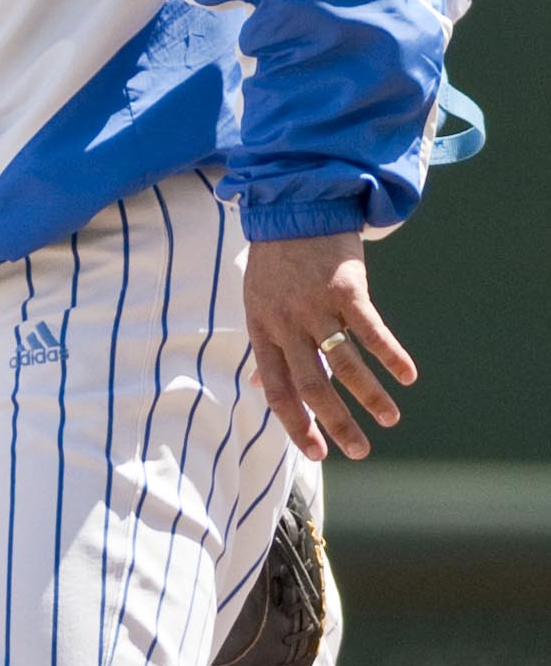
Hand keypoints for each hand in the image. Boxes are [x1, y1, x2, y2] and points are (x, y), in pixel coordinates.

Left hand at [244, 232, 414, 461]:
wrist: (294, 211)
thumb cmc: (275, 266)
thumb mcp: (257, 306)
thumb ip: (264, 348)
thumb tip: (259, 391)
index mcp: (261, 331)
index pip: (276, 390)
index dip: (297, 424)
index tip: (317, 454)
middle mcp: (286, 324)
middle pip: (312, 385)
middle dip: (337, 424)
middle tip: (361, 451)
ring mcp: (315, 307)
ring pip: (344, 363)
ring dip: (370, 396)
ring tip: (390, 418)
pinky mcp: (345, 289)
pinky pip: (371, 331)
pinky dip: (391, 356)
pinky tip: (407, 376)